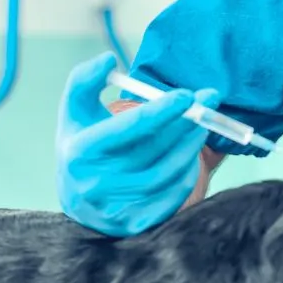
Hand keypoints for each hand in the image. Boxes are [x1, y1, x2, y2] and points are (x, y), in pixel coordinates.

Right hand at [56, 52, 220, 235]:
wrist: (78, 199)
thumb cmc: (83, 143)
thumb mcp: (75, 110)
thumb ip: (85, 79)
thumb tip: (109, 59)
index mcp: (81, 150)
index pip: (127, 128)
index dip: (160, 111)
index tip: (188, 95)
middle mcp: (96, 182)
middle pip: (154, 150)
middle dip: (186, 124)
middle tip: (207, 103)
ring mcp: (116, 207)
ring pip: (169, 172)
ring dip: (191, 146)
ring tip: (199, 126)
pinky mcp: (136, 223)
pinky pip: (174, 195)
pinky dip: (188, 172)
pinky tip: (190, 156)